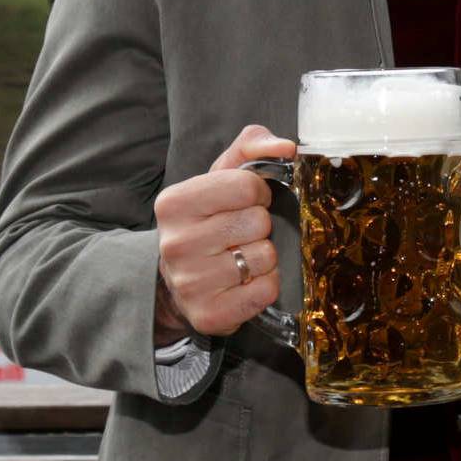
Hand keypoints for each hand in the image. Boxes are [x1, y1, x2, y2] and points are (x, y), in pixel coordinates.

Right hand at [153, 124, 293, 339]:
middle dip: (259, 227)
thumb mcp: (221, 176)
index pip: (247, 186)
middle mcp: (175, 243)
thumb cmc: (208, 221)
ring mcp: (190, 282)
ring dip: (262, 257)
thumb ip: (252, 146)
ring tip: (239, 258)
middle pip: (258, 222)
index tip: (246, 203)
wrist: (179, 281)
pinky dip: (264, 285)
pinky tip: (243, 282)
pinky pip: (266, 290)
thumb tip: (286, 147)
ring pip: (265, 256)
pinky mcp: (209, 314)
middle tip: (239, 235)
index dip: (257, 193)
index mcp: (174, 203)